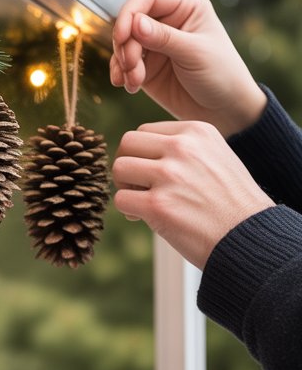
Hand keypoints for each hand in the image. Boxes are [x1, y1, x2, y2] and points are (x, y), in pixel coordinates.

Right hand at [110, 0, 266, 135]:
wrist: (225, 111)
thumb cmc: (222, 75)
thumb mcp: (195, 54)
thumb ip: (164, 37)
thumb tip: (134, 22)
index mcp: (185, 7)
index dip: (130, 13)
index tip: (122, 37)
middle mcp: (168, 20)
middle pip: (130, 20)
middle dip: (126, 45)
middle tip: (131, 67)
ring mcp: (155, 43)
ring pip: (123, 43)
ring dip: (123, 62)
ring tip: (134, 82)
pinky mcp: (146, 65)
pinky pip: (123, 63)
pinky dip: (121, 73)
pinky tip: (129, 86)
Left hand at [112, 119, 273, 267]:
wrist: (250, 237)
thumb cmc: (231, 203)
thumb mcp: (216, 157)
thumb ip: (184, 149)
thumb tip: (141, 152)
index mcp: (196, 131)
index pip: (145, 132)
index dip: (142, 154)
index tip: (154, 174)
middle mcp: (182, 148)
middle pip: (128, 143)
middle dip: (128, 166)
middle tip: (139, 187)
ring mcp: (169, 175)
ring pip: (119, 169)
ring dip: (125, 187)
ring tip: (143, 202)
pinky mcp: (158, 205)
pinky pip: (121, 199)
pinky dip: (128, 210)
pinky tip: (145, 218)